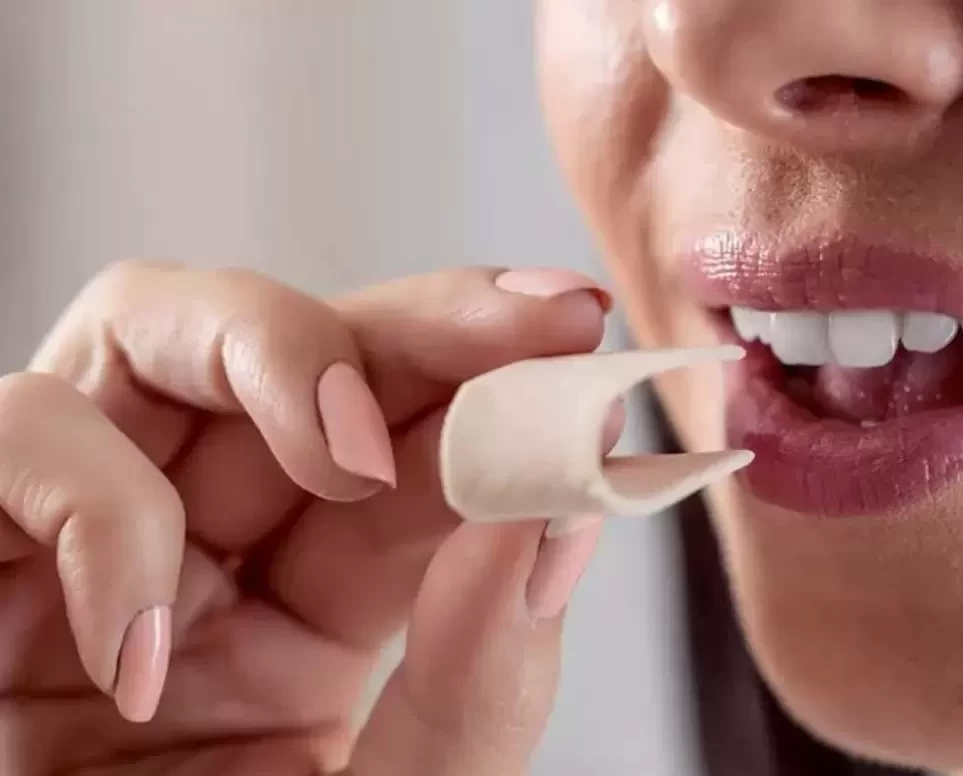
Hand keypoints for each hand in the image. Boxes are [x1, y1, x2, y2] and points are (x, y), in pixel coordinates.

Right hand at [0, 260, 612, 774]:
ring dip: (275, 355)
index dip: (501, 390)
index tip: (591, 345)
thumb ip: (477, 689)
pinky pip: (17, 440)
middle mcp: (201, 552)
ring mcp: (80, 544)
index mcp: (311, 612)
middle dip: (428, 325)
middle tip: (541, 316)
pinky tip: (141, 645)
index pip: (412, 454)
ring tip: (352, 454)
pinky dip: (90, 505)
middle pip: (307, 356)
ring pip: (155, 336)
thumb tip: (552, 522)